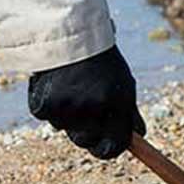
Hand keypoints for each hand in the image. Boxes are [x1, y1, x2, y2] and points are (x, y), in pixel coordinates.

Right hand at [28, 46, 145, 159]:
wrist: (69, 34)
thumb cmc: (101, 60)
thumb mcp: (122, 83)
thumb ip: (129, 113)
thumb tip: (139, 136)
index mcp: (116, 106)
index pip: (113, 147)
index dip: (108, 149)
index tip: (103, 146)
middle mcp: (92, 111)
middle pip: (85, 142)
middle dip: (84, 131)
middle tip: (83, 107)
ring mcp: (67, 110)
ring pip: (64, 127)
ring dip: (66, 114)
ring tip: (69, 87)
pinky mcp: (44, 106)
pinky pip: (46, 116)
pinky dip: (48, 104)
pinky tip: (53, 85)